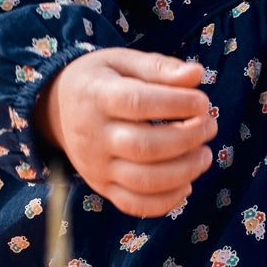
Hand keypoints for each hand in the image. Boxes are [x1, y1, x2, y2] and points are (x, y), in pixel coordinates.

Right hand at [38, 50, 217, 216]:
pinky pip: (135, 204)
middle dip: (186, 139)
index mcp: (96, 96)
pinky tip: (186, 184)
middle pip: (143, 147)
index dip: (176, 104)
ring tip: (204, 155)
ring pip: (143, 181)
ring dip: (183, 172)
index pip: (138, 103)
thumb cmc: (101, 80)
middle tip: (209, 127)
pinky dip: (166, 201)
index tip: (202, 103)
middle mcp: (92, 135)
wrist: (57, 109)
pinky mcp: (103, 187)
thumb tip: (196, 74)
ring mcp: (96, 166)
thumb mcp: (122, 62)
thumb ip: (159, 67)